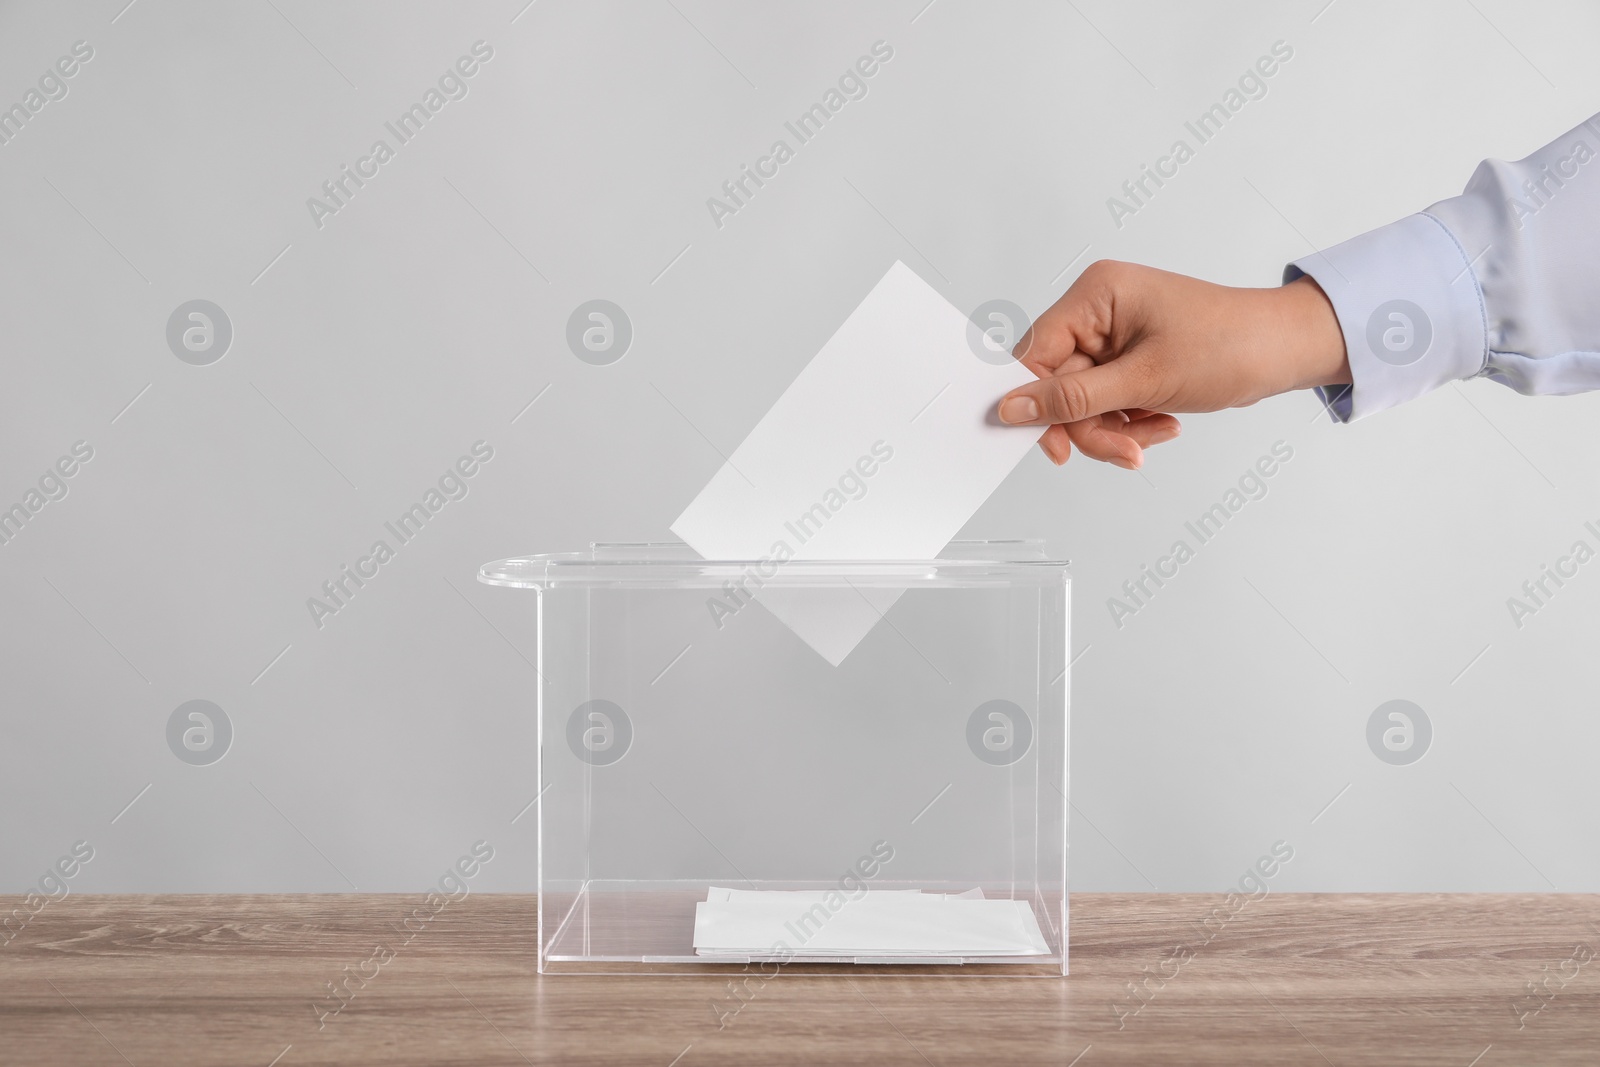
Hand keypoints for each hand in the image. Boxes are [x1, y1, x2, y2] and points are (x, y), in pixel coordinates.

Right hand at [997, 260, 1349, 467]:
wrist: (1284, 351)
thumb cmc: (1229, 345)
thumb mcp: (1145, 379)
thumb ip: (1072, 397)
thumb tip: (1013, 407)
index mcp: (1096, 294)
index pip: (1036, 352)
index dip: (1036, 401)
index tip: (1050, 444)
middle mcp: (1099, 310)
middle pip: (1060, 384)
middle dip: (1092, 424)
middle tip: (1124, 451)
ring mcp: (1114, 336)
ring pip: (1083, 401)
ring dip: (1114, 429)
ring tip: (1152, 436)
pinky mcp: (1130, 359)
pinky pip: (1107, 402)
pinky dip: (1130, 423)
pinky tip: (1161, 423)